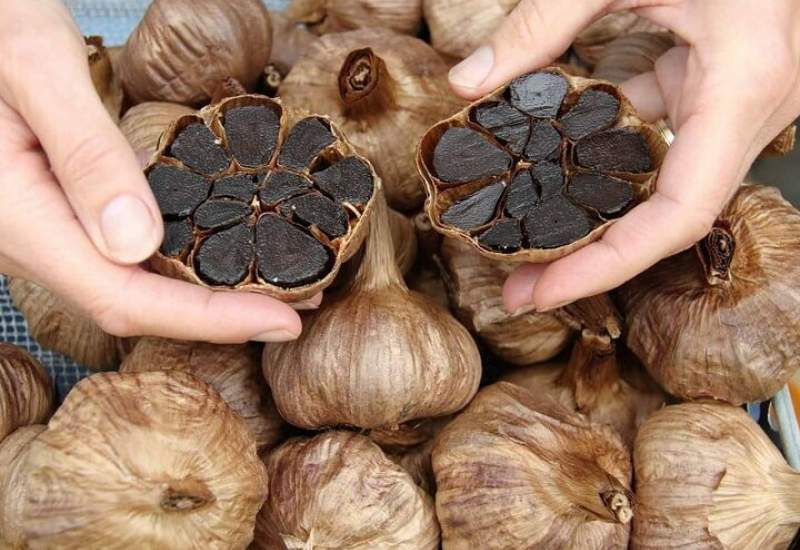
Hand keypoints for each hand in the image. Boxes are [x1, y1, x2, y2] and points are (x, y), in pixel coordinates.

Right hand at [0, 0, 306, 342]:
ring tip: (280, 282)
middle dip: (220, 314)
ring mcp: (45, 228)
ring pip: (131, 283)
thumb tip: (138, 241)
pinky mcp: (63, 210)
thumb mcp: (36, 66)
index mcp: (19, 216)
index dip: (208, 318)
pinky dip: (182, 259)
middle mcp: (31, 238)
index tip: (281, 319)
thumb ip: (85, 151)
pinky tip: (222, 248)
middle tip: (300, 306)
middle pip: (133, 302)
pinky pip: (124, 253)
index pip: (123, 297)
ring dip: (206, 293)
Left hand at [448, 0, 799, 312]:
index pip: (679, 214)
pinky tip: (557, 167)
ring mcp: (739, 101)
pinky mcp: (720, 84)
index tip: (543, 292)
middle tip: (516, 289)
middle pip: (666, 216)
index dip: (609, 264)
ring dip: (595, 212)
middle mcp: (751, 109)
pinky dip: (609, 156)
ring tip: (525, 239)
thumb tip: (466, 84)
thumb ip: (543, 22)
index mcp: (742, 86)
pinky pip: (663, 138)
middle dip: (590, 257)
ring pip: (663, 182)